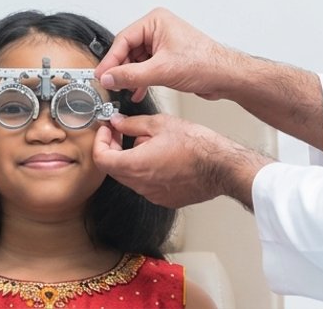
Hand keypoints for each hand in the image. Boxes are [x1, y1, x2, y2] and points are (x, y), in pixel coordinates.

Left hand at [93, 114, 271, 208]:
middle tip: (120, 132)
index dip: (100, 142)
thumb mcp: (160, 124)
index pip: (101, 158)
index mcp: (135, 165)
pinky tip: (160, 157)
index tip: (107, 131)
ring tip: (147, 142)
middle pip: (113, 169)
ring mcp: (153, 195)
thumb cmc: (198, 146)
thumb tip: (117, 123)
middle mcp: (141, 185)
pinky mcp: (165, 199)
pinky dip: (145, 171)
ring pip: (130, 177)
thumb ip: (132, 124)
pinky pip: (146, 185)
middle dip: (113, 149)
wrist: (223, 167)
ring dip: (130, 159)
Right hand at [96, 8, 245, 101]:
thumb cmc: (205, 64)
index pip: (123, 40)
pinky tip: (136, 91)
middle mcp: (158, 30)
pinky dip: (140, 80)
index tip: (101, 75)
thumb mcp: (161, 71)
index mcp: (156, 22)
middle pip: (128, 50)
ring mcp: (163, 44)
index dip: (110, 60)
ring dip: (131, 77)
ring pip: (136, 61)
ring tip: (124, 89)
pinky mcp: (167, 58)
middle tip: (111, 84)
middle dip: (121, 69)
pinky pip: (146, 67)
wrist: (226, 77)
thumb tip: (109, 77)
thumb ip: (130, 75)